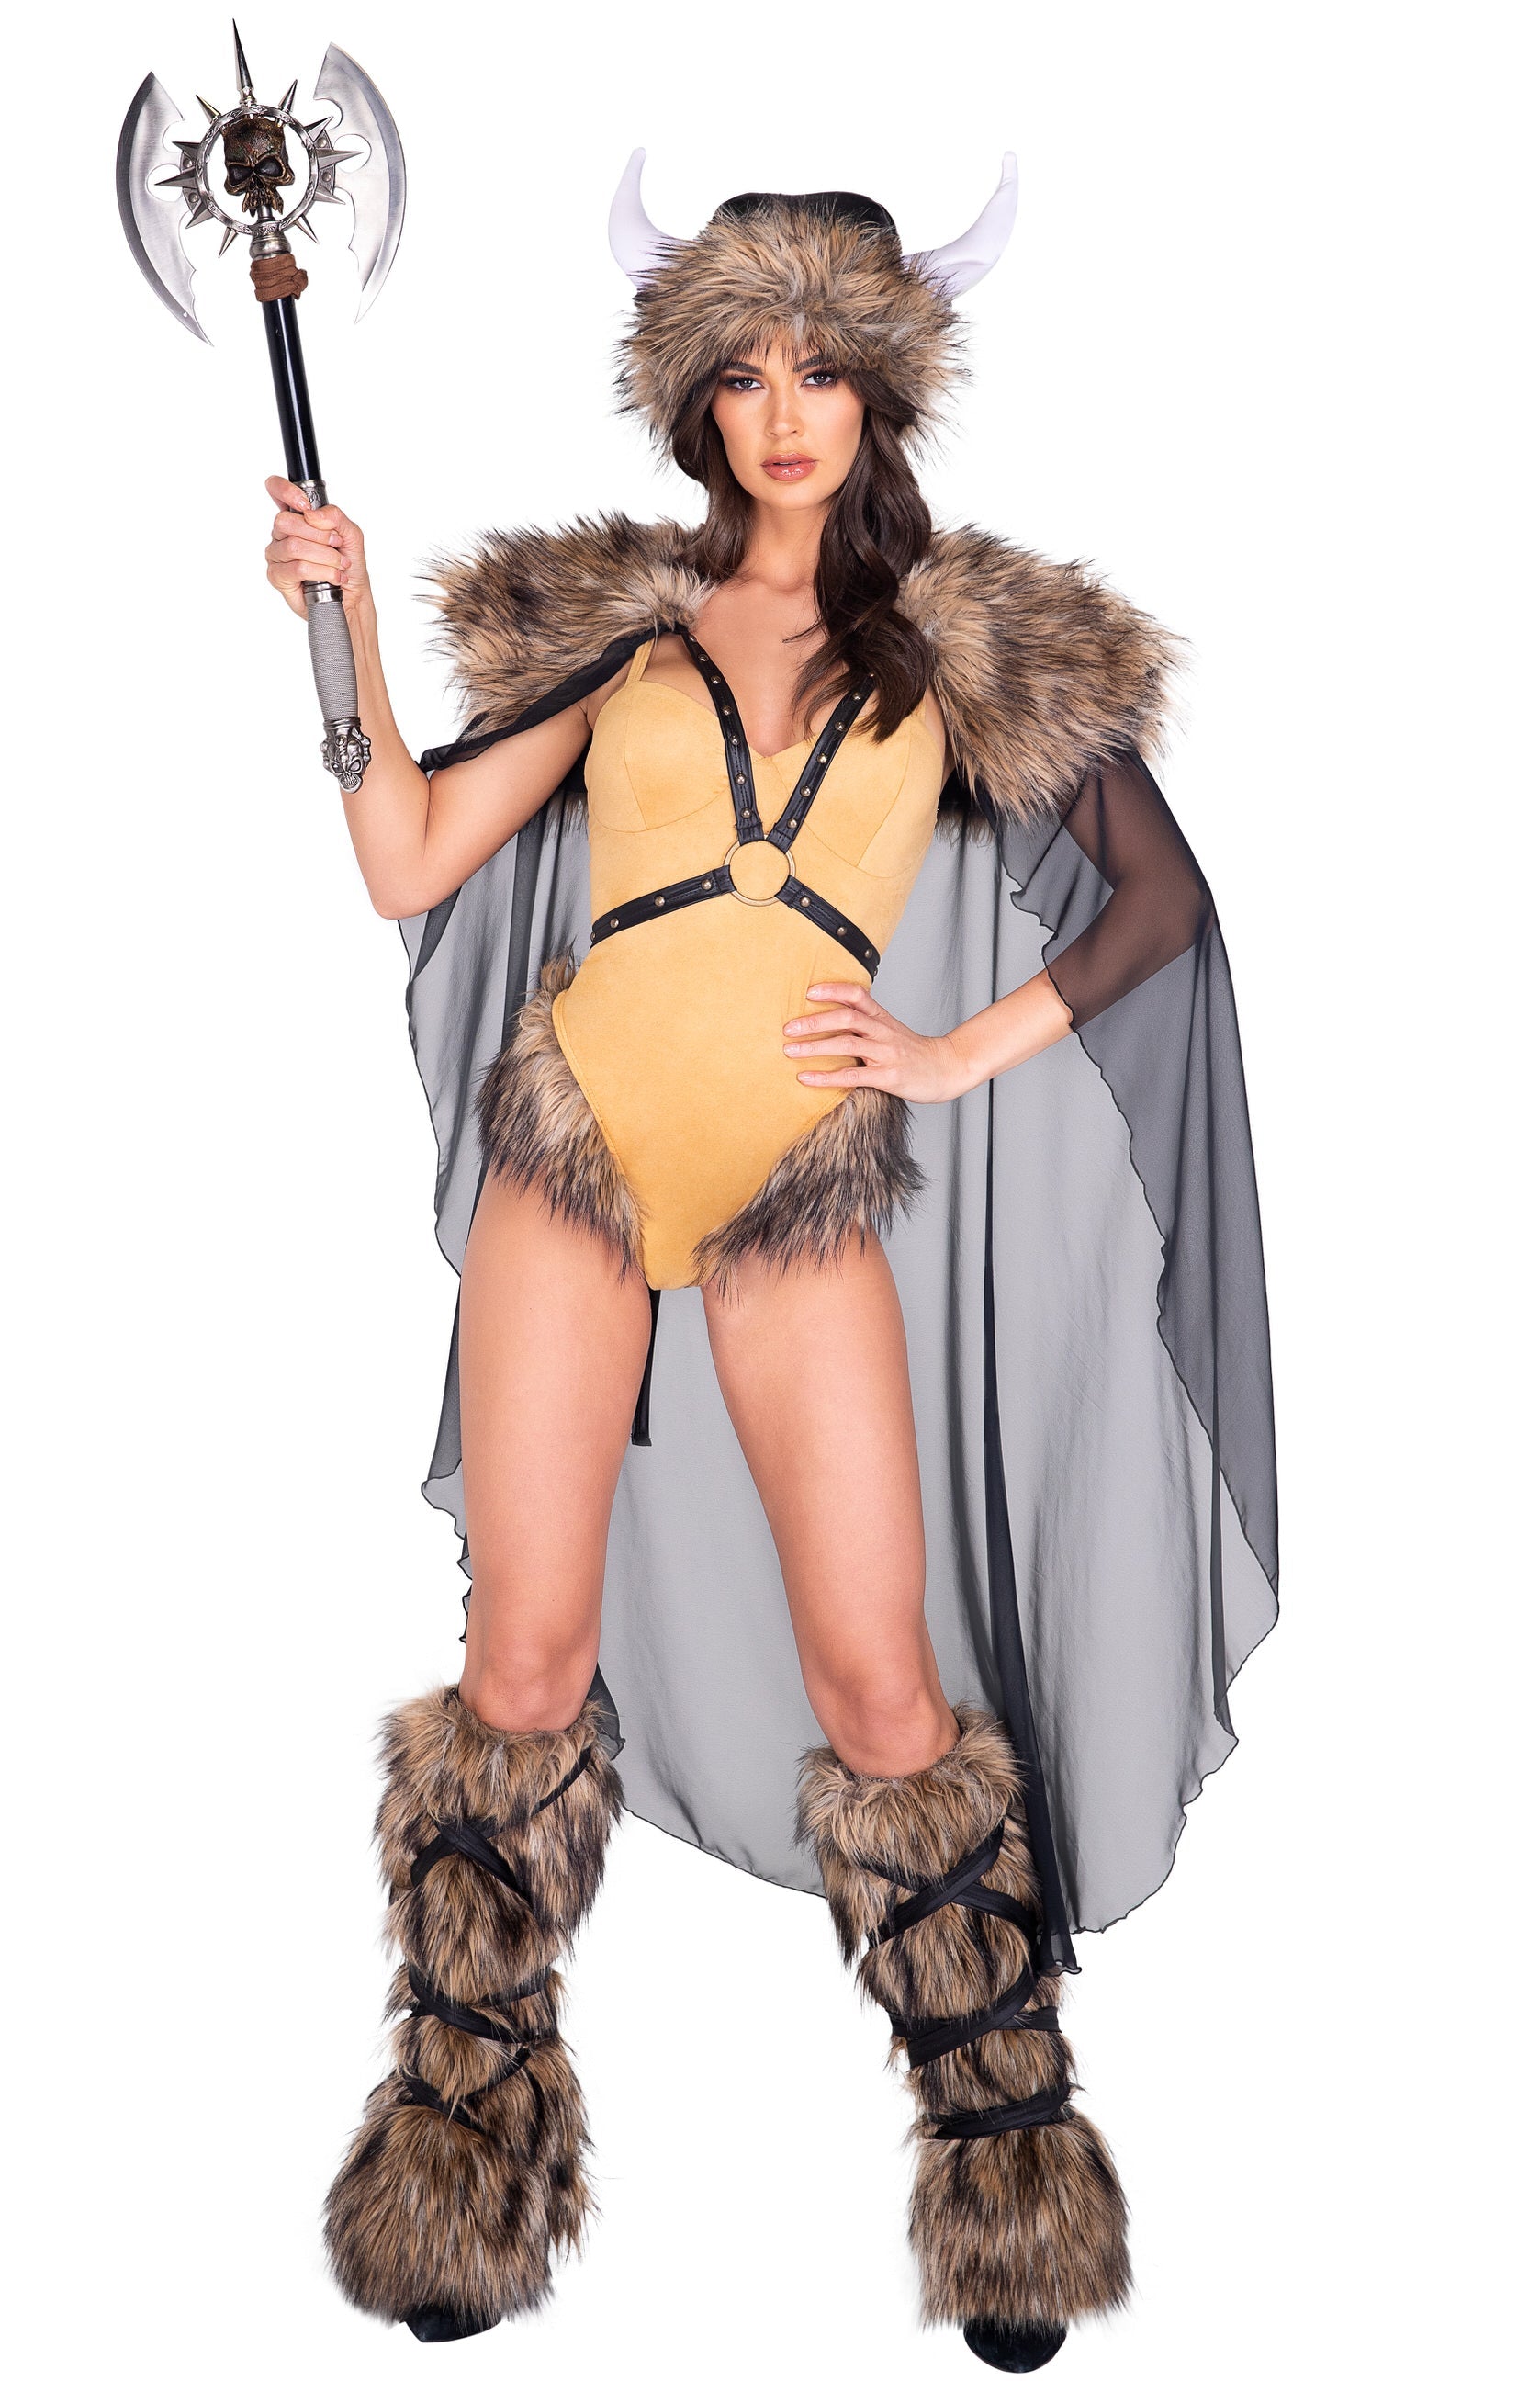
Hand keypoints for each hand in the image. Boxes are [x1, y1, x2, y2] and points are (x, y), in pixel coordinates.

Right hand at [263, 475, 370, 618]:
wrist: (353, 596)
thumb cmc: (349, 565)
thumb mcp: (351, 534)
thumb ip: (335, 517)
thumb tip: (313, 515)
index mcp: (297, 517)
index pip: (277, 490)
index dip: (286, 491)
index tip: (305, 505)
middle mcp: (282, 534)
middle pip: (285, 521)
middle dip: (318, 534)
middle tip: (336, 544)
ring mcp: (277, 555)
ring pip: (294, 547)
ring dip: (325, 556)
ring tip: (340, 565)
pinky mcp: (278, 576)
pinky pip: (297, 568)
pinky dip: (322, 571)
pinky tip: (333, 576)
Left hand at [783, 980, 974, 1101]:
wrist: (947, 1069)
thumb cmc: (913, 1052)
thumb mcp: (891, 1030)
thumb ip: (865, 1023)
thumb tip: (829, 1018)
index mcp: (882, 1018)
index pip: (857, 995)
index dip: (832, 990)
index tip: (808, 992)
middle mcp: (883, 1032)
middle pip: (846, 1017)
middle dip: (814, 1021)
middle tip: (788, 1028)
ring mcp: (886, 1054)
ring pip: (846, 1044)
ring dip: (815, 1047)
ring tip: (790, 1051)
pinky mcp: (887, 1077)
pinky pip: (852, 1076)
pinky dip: (826, 1077)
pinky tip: (806, 1078)